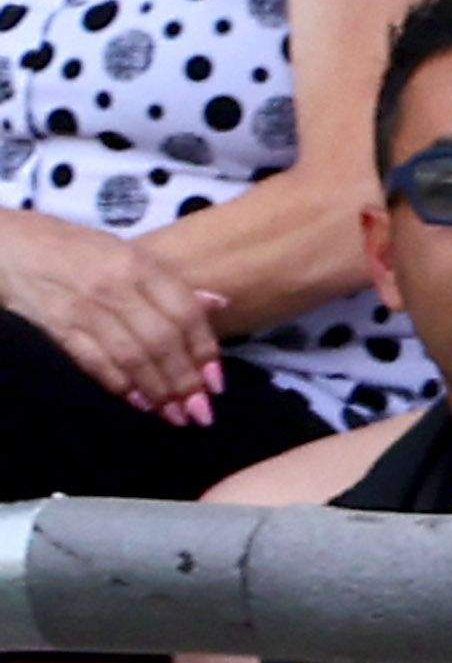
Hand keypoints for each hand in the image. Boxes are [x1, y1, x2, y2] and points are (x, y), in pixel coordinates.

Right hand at [0, 204, 225, 418]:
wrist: (9, 246)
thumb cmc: (76, 249)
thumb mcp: (127, 254)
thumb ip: (171, 285)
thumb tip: (219, 304)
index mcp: (138, 265)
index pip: (184, 313)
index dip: (205, 352)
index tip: (216, 384)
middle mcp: (114, 287)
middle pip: (161, 341)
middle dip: (185, 382)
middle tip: (200, 412)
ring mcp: (83, 307)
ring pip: (131, 356)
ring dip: (157, 390)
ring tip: (174, 415)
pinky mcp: (56, 325)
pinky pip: (93, 361)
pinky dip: (118, 384)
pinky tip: (138, 402)